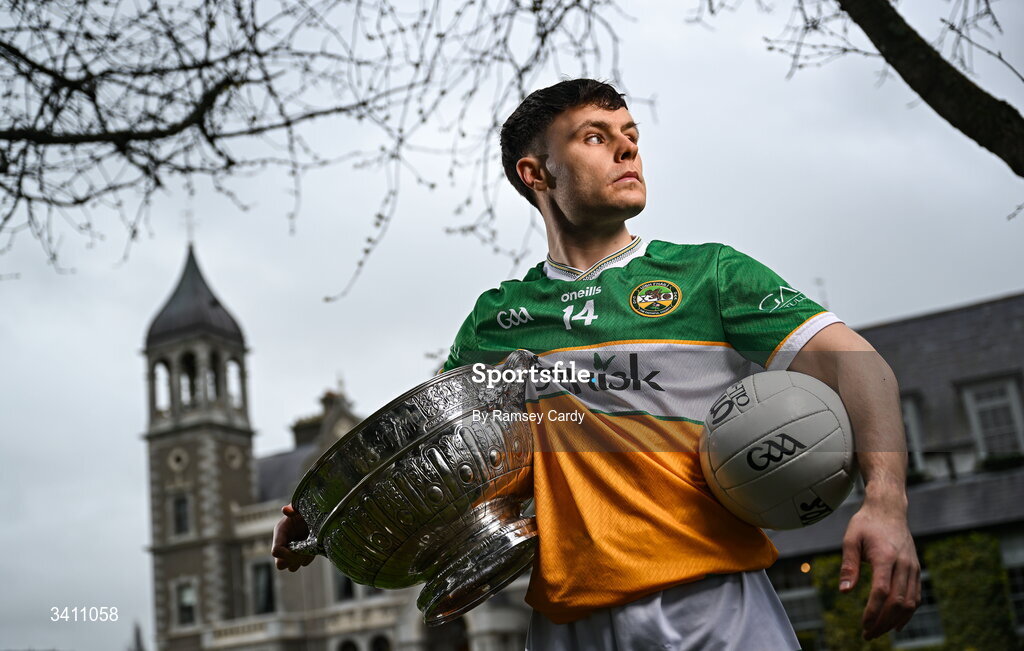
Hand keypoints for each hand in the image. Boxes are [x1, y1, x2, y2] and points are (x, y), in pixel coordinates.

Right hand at [271, 504, 314, 571]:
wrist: (318, 512)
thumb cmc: (306, 508)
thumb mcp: (300, 507)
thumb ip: (293, 508)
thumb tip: (285, 510)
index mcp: (281, 532)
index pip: (276, 551)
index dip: (286, 554)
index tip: (298, 549)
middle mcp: (284, 543)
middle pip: (280, 565)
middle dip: (291, 561)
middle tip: (303, 552)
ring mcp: (292, 550)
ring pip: (292, 567)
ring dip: (300, 561)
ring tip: (309, 549)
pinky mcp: (302, 553)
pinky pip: (303, 563)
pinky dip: (308, 558)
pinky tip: (314, 548)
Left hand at [839, 492, 920, 639]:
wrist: (889, 509)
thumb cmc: (866, 524)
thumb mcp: (850, 539)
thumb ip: (848, 565)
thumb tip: (845, 592)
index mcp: (886, 556)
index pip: (882, 591)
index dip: (873, 611)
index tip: (863, 625)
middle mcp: (904, 564)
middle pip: (898, 602)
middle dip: (883, 622)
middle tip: (867, 634)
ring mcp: (913, 568)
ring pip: (910, 603)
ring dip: (894, 621)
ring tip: (878, 631)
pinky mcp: (916, 570)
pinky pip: (916, 597)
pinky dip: (907, 613)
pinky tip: (896, 624)